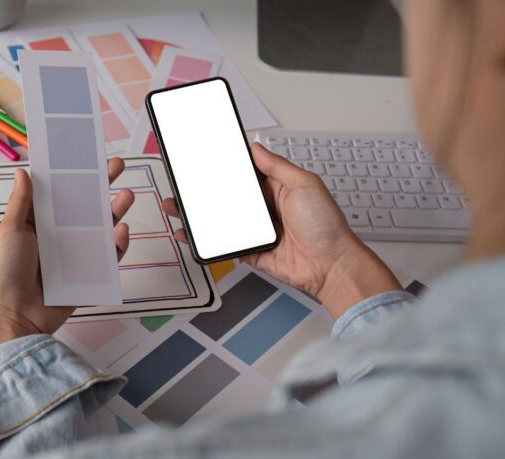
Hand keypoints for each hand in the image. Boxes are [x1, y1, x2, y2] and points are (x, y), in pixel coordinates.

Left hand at [0, 158, 134, 351]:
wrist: (16, 314)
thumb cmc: (7, 272)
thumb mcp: (11, 231)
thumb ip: (21, 202)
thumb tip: (23, 172)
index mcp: (39, 223)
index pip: (61, 193)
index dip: (74, 174)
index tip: (88, 157)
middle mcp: (59, 236)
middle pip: (85, 206)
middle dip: (102, 185)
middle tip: (117, 166)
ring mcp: (75, 255)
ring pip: (101, 228)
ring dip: (115, 210)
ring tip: (126, 195)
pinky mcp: (88, 275)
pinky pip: (108, 258)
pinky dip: (117, 245)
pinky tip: (120, 231)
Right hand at [162, 142, 399, 318]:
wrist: (330, 265)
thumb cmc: (325, 225)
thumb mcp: (304, 184)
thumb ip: (277, 166)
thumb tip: (257, 147)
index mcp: (276, 188)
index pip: (244, 173)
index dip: (225, 166)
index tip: (204, 158)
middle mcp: (263, 208)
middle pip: (226, 196)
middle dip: (202, 190)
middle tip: (181, 183)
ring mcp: (255, 230)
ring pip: (219, 220)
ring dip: (196, 214)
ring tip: (175, 205)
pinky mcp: (249, 251)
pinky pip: (222, 244)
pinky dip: (204, 240)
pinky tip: (189, 233)